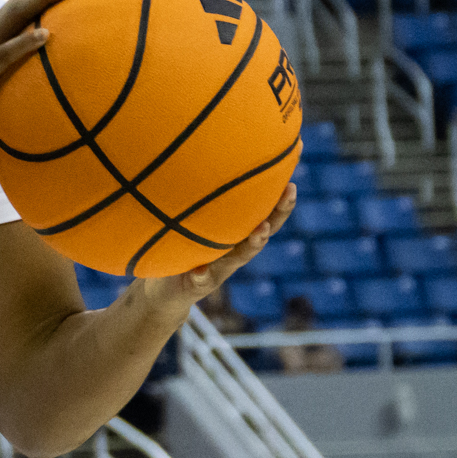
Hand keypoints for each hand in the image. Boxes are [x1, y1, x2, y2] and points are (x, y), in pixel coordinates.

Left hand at [134, 184, 297, 316]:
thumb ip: (201, 204)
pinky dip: (201, 275)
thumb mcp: (191, 225)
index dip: (279, 199)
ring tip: (261, 229)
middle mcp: (232, 253)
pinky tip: (199, 271)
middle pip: (261, 233)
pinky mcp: (196, 287)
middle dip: (277, 212)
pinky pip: (199, 281)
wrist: (165, 294)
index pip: (262, 214)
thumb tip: (210, 163)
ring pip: (237, 257)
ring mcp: (217, 271)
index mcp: (234, 237)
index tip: (292, 176)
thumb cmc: (180, 251)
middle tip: (290, 191)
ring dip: (251, 244)